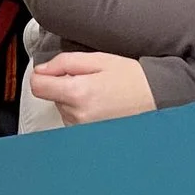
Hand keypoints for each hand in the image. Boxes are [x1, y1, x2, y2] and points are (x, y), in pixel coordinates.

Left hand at [28, 52, 156, 125]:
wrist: (156, 99)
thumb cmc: (132, 78)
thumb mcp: (98, 60)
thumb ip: (65, 62)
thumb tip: (41, 70)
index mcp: (78, 93)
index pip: (38, 87)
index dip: (42, 76)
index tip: (52, 72)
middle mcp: (78, 115)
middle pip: (52, 96)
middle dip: (64, 85)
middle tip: (90, 80)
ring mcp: (83, 128)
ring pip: (63, 107)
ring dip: (74, 98)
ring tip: (99, 92)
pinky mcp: (88, 134)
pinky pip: (73, 118)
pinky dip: (81, 110)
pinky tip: (100, 104)